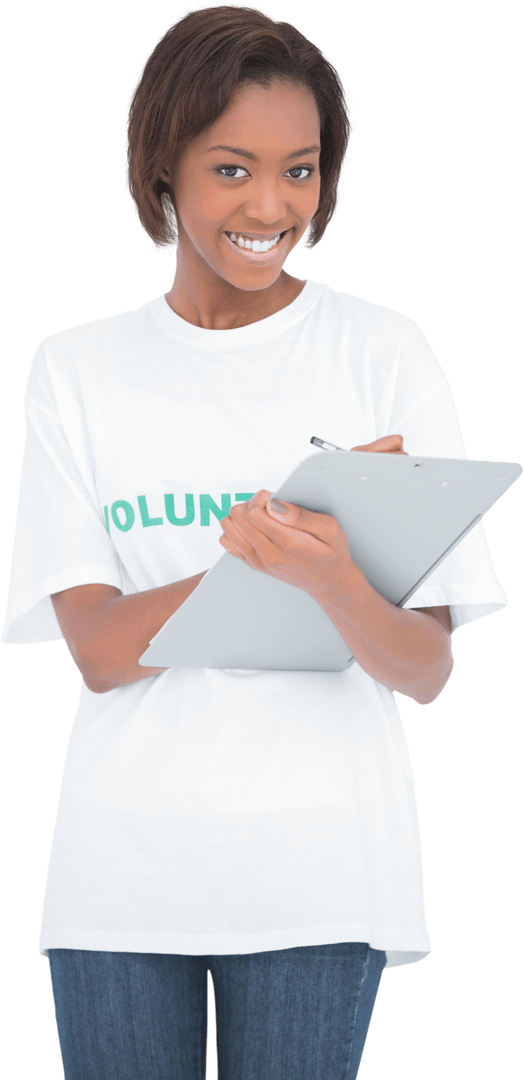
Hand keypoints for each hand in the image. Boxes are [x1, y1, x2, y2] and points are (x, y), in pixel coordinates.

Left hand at [218, 434, 407, 598]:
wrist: (327, 581)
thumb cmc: (330, 552)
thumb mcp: (329, 529)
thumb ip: (301, 515)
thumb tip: (273, 505)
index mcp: (287, 543)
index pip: (254, 511)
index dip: (260, 497)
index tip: (272, 497)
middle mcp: (268, 554)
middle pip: (238, 516)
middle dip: (250, 503)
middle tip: (266, 505)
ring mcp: (257, 561)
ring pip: (229, 527)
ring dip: (240, 515)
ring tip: (259, 516)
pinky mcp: (252, 564)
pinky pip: (227, 542)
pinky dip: (234, 530)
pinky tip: (251, 528)